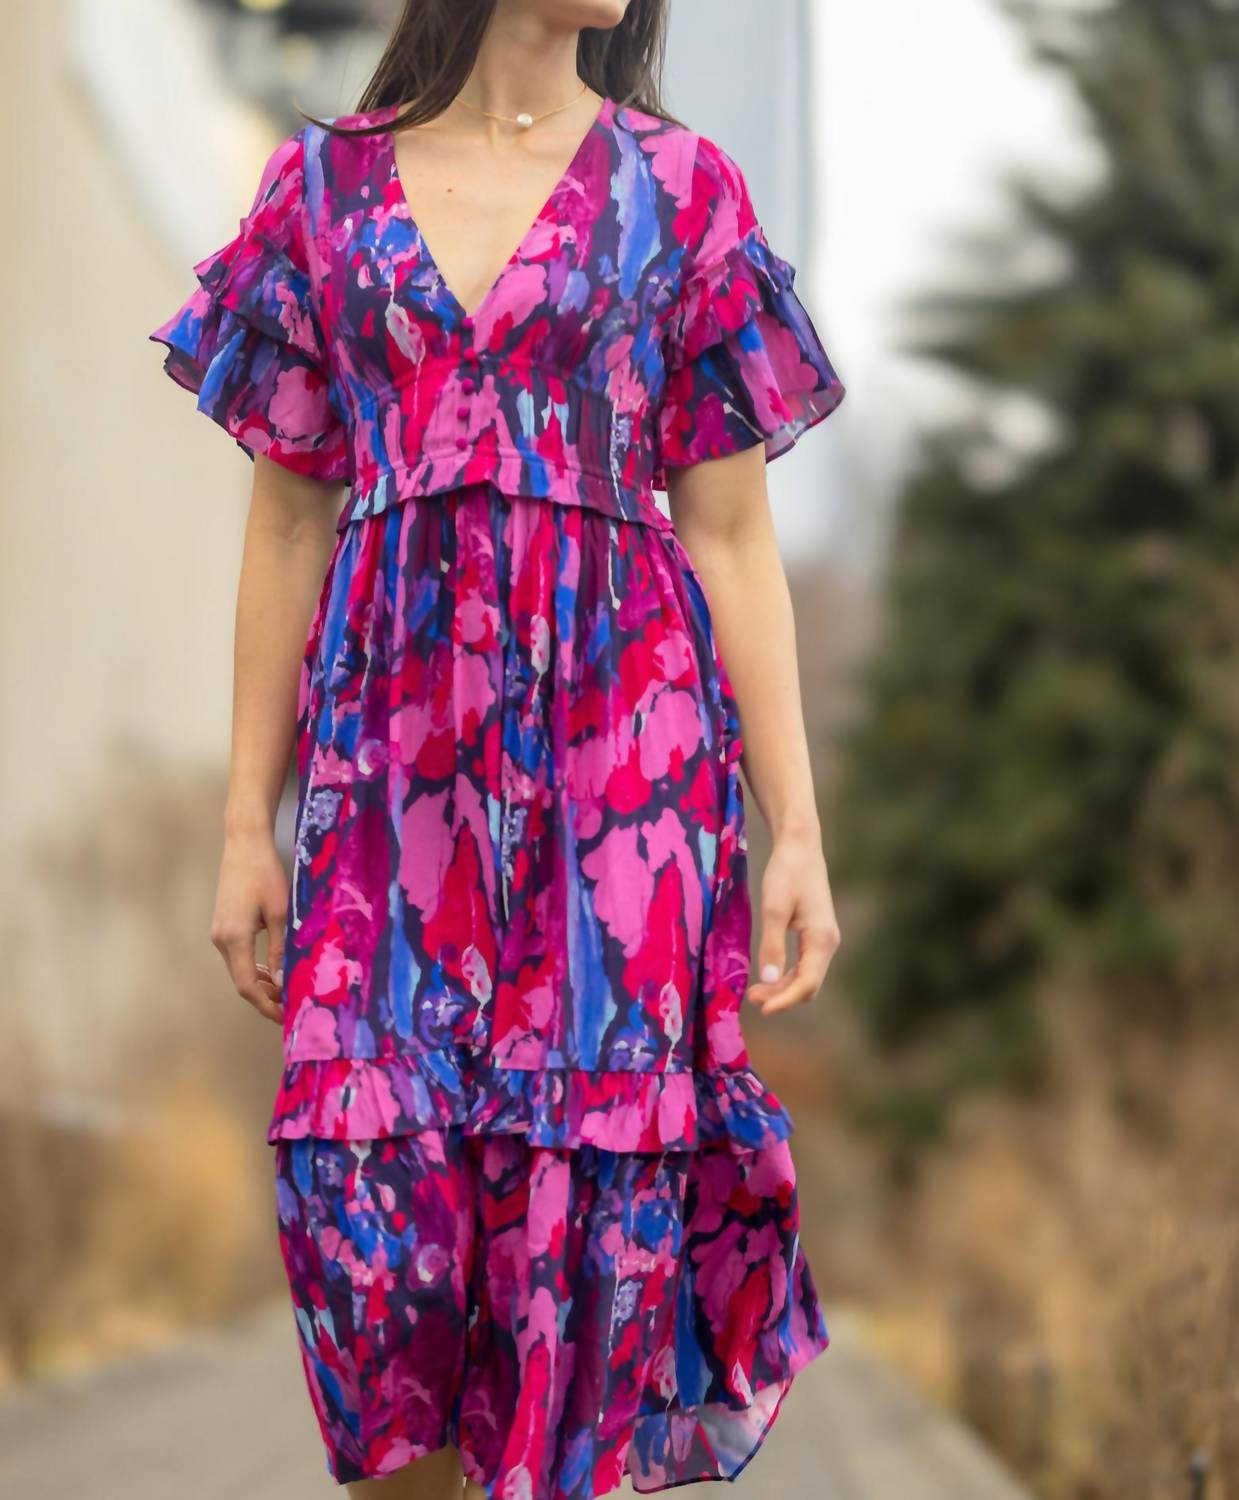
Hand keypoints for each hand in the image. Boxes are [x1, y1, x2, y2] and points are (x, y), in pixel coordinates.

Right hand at [209, 827, 288, 1023]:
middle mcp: (220, 940)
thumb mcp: (281, 913)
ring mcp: (219, 933)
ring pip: (239, 969)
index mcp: (234, 939)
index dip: (266, 1005)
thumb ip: (282, 949)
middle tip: (290, 1008)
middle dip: (265, 998)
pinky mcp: (223, 925)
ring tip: (286, 993)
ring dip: (260, 983)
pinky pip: (238, 956)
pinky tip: (273, 970)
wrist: (245, 844)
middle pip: (241, 981)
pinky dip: (255, 968)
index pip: (247, 986)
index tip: (285, 1017)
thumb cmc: (265, 874)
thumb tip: (285, 981)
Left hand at [746, 828, 839, 1013]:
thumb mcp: (774, 908)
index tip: (761, 1009)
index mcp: (822, 939)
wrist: (799, 847)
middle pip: (809, 985)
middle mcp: (828, 943)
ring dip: (782, 988)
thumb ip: (772, 945)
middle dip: (782, 996)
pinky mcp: (815, 935)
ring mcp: (824, 940)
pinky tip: (767, 975)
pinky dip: (786, 975)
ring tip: (754, 990)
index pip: (807, 983)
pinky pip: (804, 966)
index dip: (785, 1000)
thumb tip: (768, 979)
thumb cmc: (787, 873)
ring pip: (806, 977)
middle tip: (750, 997)